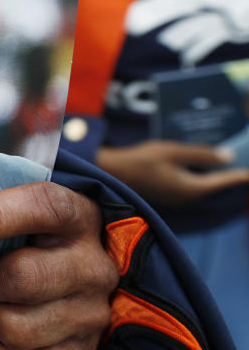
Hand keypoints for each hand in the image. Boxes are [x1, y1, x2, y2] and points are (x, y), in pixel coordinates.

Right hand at [95, 140, 248, 205]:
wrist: (113, 171)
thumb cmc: (141, 159)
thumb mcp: (173, 151)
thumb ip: (202, 154)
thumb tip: (229, 156)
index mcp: (190, 188)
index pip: (223, 181)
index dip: (241, 175)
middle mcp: (186, 197)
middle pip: (216, 186)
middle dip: (231, 176)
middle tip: (245, 167)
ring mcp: (177, 198)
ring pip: (205, 187)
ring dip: (217, 177)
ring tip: (230, 165)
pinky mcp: (169, 194)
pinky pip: (194, 186)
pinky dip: (204, 177)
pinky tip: (206, 168)